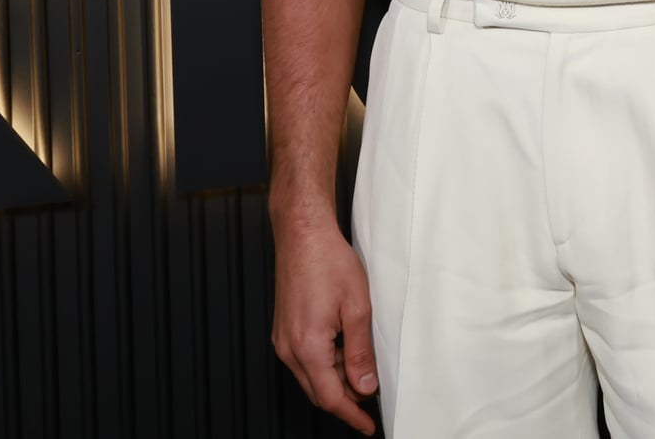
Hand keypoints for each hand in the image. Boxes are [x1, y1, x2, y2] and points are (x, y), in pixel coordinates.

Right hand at [272, 217, 379, 433]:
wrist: (302, 235)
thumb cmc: (328, 262)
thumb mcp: (357, 307)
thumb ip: (360, 351)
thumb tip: (365, 385)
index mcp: (307, 346)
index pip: (330, 397)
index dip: (351, 414)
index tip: (367, 425)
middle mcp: (289, 348)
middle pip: (318, 391)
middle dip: (345, 399)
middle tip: (371, 396)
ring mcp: (283, 339)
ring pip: (311, 376)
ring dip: (336, 379)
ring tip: (362, 366)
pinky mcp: (284, 329)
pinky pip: (305, 359)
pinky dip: (326, 363)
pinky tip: (344, 349)